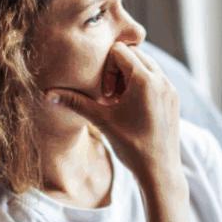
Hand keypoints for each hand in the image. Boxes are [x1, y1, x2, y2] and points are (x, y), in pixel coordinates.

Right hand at [44, 42, 181, 183]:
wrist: (159, 171)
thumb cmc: (131, 146)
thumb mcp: (101, 121)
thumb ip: (75, 102)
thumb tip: (47, 95)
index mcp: (145, 79)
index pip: (120, 50)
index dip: (106, 67)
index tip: (104, 93)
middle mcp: (161, 79)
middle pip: (134, 54)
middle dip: (118, 70)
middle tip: (110, 96)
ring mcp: (170, 88)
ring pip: (146, 65)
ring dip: (130, 77)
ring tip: (120, 102)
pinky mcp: (174, 98)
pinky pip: (156, 78)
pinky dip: (142, 85)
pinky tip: (132, 108)